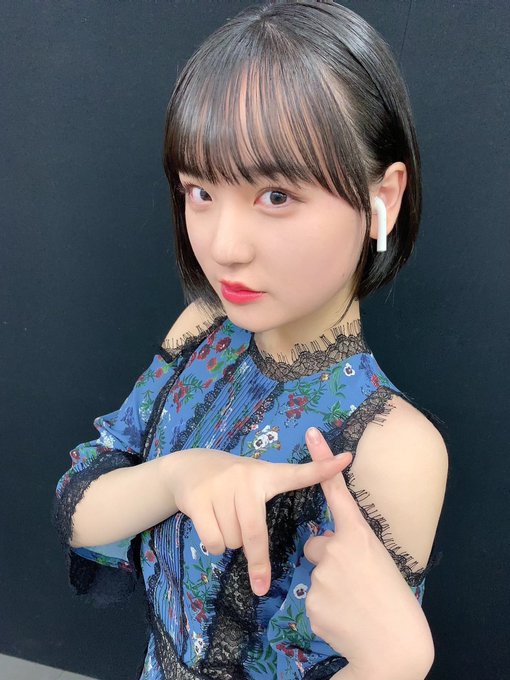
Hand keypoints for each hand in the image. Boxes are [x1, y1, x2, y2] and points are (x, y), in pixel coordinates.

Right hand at [166, 447, 351, 595]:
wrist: (189, 467)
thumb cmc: (232, 481)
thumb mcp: (257, 479)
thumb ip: (277, 497)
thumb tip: (311, 535)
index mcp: (267, 475)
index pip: (299, 474)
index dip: (322, 468)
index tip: (346, 458)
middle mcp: (246, 477)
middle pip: (254, 534)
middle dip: (255, 560)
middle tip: (258, 577)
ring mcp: (220, 486)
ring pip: (233, 540)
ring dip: (230, 542)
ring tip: (225, 520)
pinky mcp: (198, 498)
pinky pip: (213, 542)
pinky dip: (214, 545)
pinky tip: (210, 523)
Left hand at [303, 427, 432, 677]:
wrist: (393, 648)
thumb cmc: (393, 601)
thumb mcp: (378, 562)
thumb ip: (352, 547)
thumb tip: (330, 548)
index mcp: (359, 536)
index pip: (336, 491)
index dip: (323, 461)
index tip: (311, 433)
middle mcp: (336, 549)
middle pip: (316, 545)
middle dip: (327, 559)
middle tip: (352, 582)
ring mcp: (321, 575)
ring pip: (315, 573)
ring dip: (328, 586)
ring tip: (352, 603)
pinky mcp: (310, 601)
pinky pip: (311, 598)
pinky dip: (324, 607)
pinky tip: (343, 618)